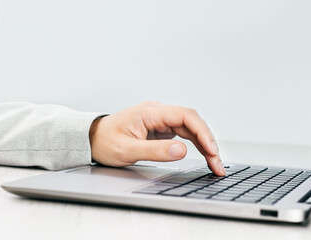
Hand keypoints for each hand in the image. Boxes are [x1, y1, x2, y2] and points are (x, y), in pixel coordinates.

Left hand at [89, 102, 225, 175]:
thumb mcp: (127, 150)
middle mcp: (158, 112)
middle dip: (209, 142)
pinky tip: (205, 155)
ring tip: (215, 163)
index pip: (185, 116)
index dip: (202, 132)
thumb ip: (155, 151)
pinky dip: (196, 145)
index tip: (212, 150)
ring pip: (191, 128)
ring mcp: (161, 120)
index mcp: (150, 112)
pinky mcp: (162, 128)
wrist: (92, 139)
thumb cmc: (105, 142)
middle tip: (218, 164)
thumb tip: (182, 150)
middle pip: (193, 122)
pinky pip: (185, 134)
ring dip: (205, 145)